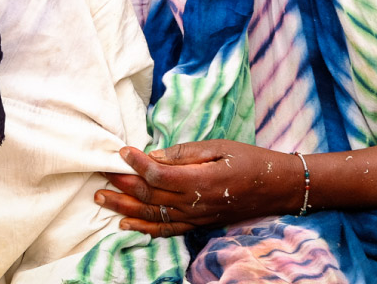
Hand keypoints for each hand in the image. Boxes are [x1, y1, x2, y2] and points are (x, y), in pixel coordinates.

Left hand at [96, 140, 300, 237]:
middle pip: (150, 197)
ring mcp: (195, 217)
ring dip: (124, 206)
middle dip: (122, 184)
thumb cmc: (249, 160)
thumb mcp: (219, 146)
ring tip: (101, 196)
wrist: (276, 187)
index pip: (159, 175)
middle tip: (100, 172)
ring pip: (152, 216)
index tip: (121, 150)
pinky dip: (143, 228)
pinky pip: (166, 230)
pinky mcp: (198, 224)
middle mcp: (195, 204)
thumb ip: (185, 153)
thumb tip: (153, 155)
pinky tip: (124, 223)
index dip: (137, 163)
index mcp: (201, 180)